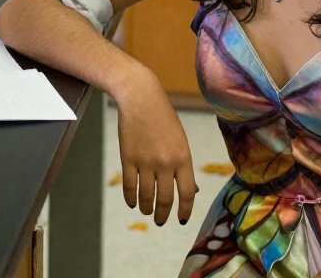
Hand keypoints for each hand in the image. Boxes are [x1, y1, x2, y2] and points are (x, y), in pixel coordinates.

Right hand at [113, 67, 196, 225]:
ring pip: (146, 196)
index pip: (187, 192)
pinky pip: (129, 186)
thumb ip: (184, 166)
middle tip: (161, 220)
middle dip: (163, 214)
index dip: (185, 210)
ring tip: (146, 211)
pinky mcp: (128, 159)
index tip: (182, 219)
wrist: (141, 99)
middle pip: (165, 198)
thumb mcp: (181, 141)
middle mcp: (166, 163)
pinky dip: (131, 198)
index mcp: (183, 158)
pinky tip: (132, 203)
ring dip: (146, 208)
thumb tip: (193, 191)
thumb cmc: (164, 119)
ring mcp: (145, 162)